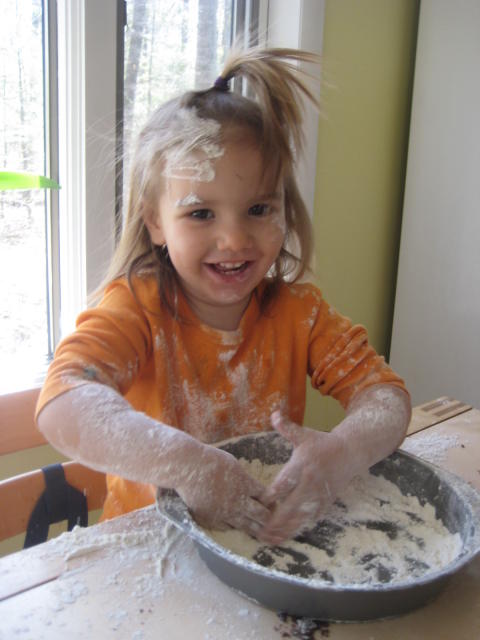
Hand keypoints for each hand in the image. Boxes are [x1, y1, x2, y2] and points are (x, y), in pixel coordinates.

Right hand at [176, 444, 270, 537]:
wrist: (187, 468)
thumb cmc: (209, 460)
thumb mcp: (233, 464)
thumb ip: (244, 478)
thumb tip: (251, 486)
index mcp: (245, 484)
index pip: (266, 497)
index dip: (271, 502)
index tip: (272, 504)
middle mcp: (238, 501)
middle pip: (261, 515)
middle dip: (268, 518)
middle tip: (272, 521)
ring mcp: (225, 512)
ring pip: (246, 526)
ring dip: (256, 529)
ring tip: (263, 534)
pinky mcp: (212, 519)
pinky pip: (227, 527)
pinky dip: (233, 527)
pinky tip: (237, 528)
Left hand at [258, 412, 353, 544]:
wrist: (350, 452)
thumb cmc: (322, 443)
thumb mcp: (304, 434)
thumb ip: (286, 427)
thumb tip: (273, 413)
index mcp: (302, 465)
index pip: (284, 484)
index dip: (271, 496)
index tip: (259, 503)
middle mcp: (310, 482)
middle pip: (291, 506)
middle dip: (276, 520)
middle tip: (260, 531)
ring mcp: (319, 495)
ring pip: (301, 517)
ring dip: (286, 530)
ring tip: (270, 540)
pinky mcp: (326, 503)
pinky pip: (311, 520)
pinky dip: (299, 529)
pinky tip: (286, 537)